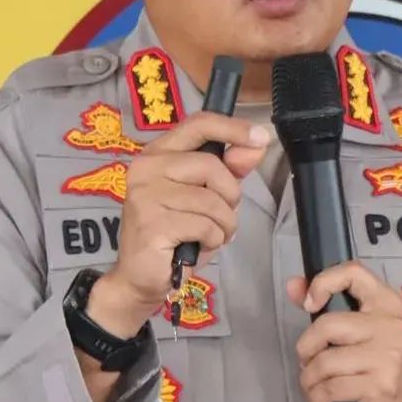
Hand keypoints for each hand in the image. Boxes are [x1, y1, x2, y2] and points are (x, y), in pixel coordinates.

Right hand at [92, 112, 268, 331]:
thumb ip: (229, 169)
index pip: (198, 124)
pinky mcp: (151, 224)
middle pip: (211, 165)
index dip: (233, 128)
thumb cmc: (174, 234)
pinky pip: (204, 225)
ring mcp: (145, 195)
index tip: (261, 136)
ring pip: (211, 200)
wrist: (140, 277)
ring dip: (223, 224)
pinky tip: (198, 246)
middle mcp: (147, 168)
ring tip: (210, 235)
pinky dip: (212, 239)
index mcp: (158, 153)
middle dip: (230, 195)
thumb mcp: (206, 196)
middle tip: (221, 217)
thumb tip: (257, 143)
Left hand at [287, 261, 401, 401]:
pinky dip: (317, 398)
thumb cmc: (379, 364)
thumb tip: (292, 285)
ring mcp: (387, 356)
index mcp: (387, 303)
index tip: (309, 304)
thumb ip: (326, 304)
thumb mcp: (359, 329)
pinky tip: (321, 401)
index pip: (353, 272)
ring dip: (309, 379)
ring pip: (324, 363)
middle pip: (327, 326)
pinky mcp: (380, 386)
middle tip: (308, 362)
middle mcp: (390, 324)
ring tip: (314, 385)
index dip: (323, 282)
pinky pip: (330, 389)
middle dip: (306, 348)